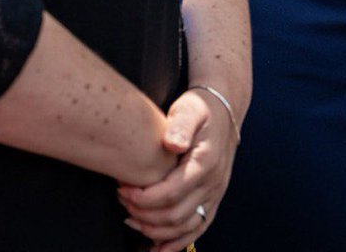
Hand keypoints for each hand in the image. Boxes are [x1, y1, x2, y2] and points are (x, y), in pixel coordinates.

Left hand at [117, 88, 237, 251]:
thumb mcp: (189, 108)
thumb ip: (180, 124)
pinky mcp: (213, 200)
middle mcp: (214, 183)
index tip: (122, 189)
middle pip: (175, 215)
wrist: (224, 110)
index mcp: (206, 163)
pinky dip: (177, 243)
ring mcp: (215, 194)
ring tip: (131, 220)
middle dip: (143, 214)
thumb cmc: (200, 108)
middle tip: (121, 201)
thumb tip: (172, 144)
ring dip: (155, 231)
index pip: (171, 193)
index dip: (143, 198)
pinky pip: (197, 229)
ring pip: (184, 227)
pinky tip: (157, 249)